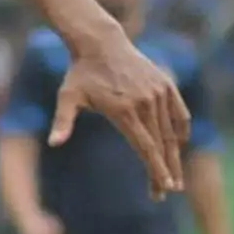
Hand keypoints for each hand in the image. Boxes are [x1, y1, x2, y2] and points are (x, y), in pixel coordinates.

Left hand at [53, 27, 189, 196]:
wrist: (100, 43)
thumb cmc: (80, 74)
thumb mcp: (67, 97)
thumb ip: (62, 122)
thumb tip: (53, 144)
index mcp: (124, 110)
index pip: (145, 148)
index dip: (156, 170)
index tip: (163, 188)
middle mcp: (145, 103)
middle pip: (161, 145)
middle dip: (166, 170)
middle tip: (170, 191)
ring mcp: (158, 93)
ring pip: (171, 131)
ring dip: (174, 155)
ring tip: (175, 176)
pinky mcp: (165, 84)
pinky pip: (180, 112)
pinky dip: (181, 130)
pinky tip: (179, 145)